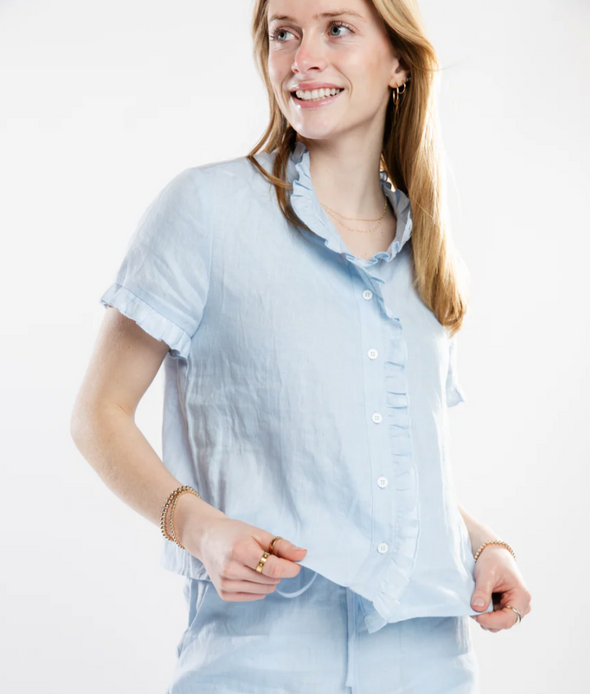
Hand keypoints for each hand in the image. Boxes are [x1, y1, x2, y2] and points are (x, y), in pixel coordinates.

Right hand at [185, 514, 307, 601]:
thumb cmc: (235, 534)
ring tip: (257, 565)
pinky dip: (259, 587)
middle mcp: (230, 569)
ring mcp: (225, 583)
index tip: (296, 565)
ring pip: (265, 590)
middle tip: (268, 558)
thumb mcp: (259, 533)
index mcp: (240, 550)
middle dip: (277, 570)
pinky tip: (250, 574)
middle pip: (270, 579)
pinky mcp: (223, 593)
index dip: (289, 568)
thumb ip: (282, 546)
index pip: (272, 567)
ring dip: (268, 579)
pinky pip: (254, 596)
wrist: (207, 539)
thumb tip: (303, 555)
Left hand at [470, 545, 531, 631]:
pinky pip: (494, 618)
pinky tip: (478, 602)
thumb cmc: (493, 560)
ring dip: (483, 617)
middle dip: (485, 618)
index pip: (508, 619)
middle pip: (502, 624)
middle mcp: (521, 606)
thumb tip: (477, 608)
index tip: (474, 613)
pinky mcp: (505, 609)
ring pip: (497, 624)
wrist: (494, 554)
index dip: (490, 620)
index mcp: (522, 597)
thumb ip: (482, 591)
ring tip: (474, 601)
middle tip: (470, 606)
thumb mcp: (486, 573)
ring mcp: (514, 609)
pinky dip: (484, 614)